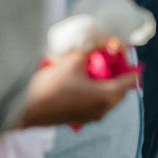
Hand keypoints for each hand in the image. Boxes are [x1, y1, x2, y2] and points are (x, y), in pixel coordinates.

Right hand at [13, 44, 136, 128]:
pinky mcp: (81, 120)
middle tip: (111, 59)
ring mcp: (93, 117)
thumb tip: (102, 37)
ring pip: (108, 98)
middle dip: (118, 74)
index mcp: (107, 95)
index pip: (130, 80)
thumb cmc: (52, 85)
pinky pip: (97, 104)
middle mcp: (104, 109)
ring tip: (96, 68)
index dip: (130, 64)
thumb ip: (91, 48)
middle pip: (121, 90)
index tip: (124, 54)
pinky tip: (85, 81)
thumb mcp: (73, 60)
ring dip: (106, 83)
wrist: (27, 109)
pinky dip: (96, 92)